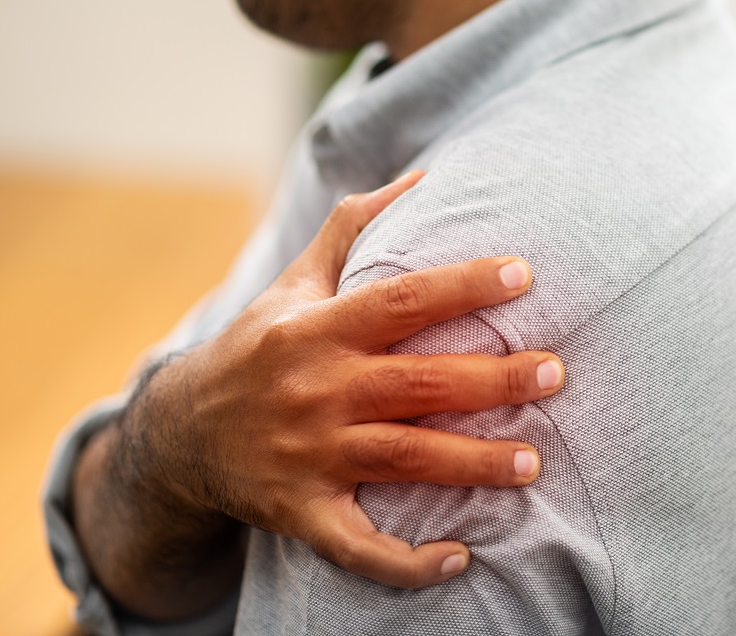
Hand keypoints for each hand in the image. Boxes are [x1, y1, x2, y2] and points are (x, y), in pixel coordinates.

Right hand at [119, 171, 563, 589]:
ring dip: (474, 463)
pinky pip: (359, 546)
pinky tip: (458, 558)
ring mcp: (310, 456)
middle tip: (555, 373)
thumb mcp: (293, 283)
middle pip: (419, 384)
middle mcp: (317, 390)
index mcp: (318, 329)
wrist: (180, 433)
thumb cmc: (257, 346)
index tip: (523, 274)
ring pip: (405, 460)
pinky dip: (407, 560)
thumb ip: (351, 229)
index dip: (462, 286)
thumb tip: (420, 176)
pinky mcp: (302, 512)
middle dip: (493, 379)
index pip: (400, 300)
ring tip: (534, 461)